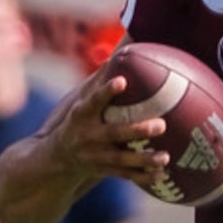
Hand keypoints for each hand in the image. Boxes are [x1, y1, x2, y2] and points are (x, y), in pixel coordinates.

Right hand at [65, 69, 172, 189]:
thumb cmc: (79, 119)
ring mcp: (95, 155)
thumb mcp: (83, 100)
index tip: (122, 81)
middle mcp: (87, 135)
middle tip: (161, 124)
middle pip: (114, 133)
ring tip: (165, 157)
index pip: (93, 101)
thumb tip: (124, 46)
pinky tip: (162, 174)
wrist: (57, 157)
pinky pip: (125, 175)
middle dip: (137, 130)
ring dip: (144, 159)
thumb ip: (102, 79)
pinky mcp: (103, 170)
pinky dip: (143, 176)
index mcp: (82, 114)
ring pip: (122, 159)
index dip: (106, 91)